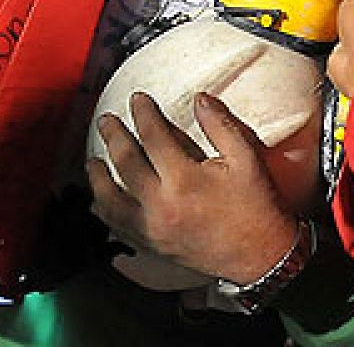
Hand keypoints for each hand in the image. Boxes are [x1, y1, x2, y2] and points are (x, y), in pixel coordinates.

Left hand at [86, 91, 298, 284]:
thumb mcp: (246, 158)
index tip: (137, 99)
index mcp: (185, 180)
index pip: (153, 137)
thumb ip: (221, 125)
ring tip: (93, 160)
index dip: (143, 114)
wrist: (260, 255)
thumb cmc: (255, 205)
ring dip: (98, 177)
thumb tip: (200, 99)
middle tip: (105, 121)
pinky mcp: (152, 245)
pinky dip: (105, 212)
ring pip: (112, 199)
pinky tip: (99, 202)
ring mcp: (153, 229)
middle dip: (114, 137)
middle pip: (126, 163)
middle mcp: (161, 205)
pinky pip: (118, 227)